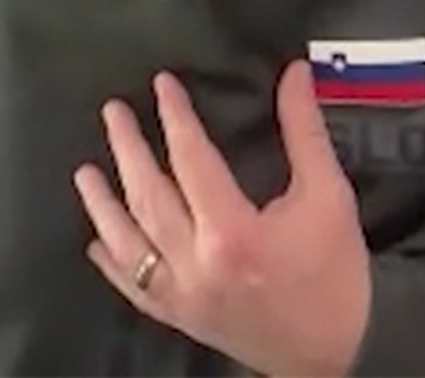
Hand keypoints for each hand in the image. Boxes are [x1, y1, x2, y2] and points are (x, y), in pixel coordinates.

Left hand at [73, 62, 371, 376]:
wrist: (339, 353)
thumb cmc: (336, 273)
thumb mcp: (329, 195)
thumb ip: (305, 131)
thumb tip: (295, 74)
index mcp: (232, 233)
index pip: (191, 160)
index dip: (175, 117)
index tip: (162, 85)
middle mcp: (196, 265)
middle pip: (149, 197)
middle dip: (128, 150)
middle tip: (113, 112)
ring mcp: (182, 297)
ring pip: (129, 244)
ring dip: (103, 206)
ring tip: (85, 172)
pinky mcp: (179, 318)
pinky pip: (134, 289)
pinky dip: (113, 264)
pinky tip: (96, 241)